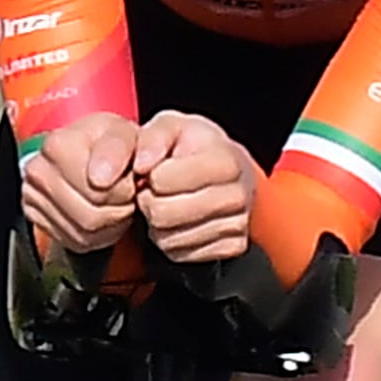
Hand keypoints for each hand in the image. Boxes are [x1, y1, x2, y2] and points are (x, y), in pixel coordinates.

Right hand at [17, 110, 147, 261]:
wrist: (89, 149)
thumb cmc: (108, 142)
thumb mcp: (124, 133)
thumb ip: (118, 147)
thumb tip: (99, 179)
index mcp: (57, 146)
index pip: (101, 191)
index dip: (126, 190)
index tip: (129, 177)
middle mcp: (38, 172)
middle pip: (91, 216)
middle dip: (118, 208)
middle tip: (125, 193)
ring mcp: (32, 197)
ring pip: (84, 233)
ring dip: (110, 223)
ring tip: (114, 202)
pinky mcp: (36, 218)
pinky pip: (75, 241)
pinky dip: (97, 233)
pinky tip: (101, 212)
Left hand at [130, 110, 263, 265]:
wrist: (227, 171)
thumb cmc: (194, 146)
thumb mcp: (171, 126)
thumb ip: (151, 137)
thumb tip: (141, 164)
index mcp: (226, 161)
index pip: (162, 181)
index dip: (150, 176)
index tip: (158, 169)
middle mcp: (239, 195)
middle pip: (163, 214)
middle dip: (150, 201)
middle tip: (156, 191)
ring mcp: (238, 224)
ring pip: (170, 239)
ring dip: (158, 224)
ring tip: (168, 204)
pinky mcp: (232, 247)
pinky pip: (182, 255)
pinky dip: (172, 241)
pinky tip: (179, 223)